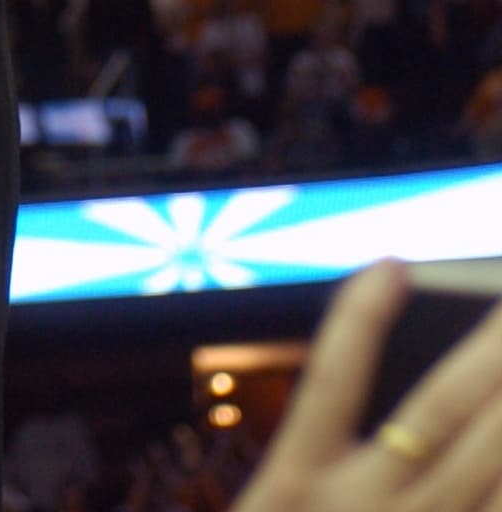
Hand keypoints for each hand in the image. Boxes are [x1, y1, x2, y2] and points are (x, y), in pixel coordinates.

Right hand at [239, 261, 501, 511]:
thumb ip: (306, 450)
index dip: (360, 317)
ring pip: (484, 459)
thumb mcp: (272, 502)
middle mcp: (361, 506)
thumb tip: (354, 396)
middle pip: (436, 411)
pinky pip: (500, 508)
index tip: (391, 265)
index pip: (330, 380)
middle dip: (487, 351)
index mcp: (295, 483)